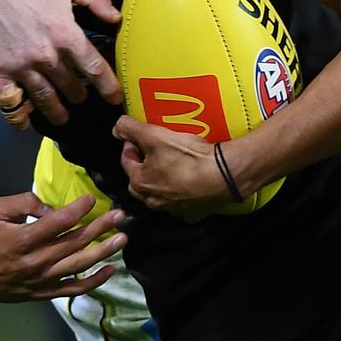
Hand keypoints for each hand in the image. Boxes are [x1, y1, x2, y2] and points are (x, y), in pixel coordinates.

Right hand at [0, 0, 122, 123]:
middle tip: (82, 97)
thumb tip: (116, 18)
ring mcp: (21, 68)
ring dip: (57, 111)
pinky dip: (19, 116)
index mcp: (66, 35)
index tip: (115, 98)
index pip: (94, 69)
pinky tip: (25, 121)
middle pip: (71, 87)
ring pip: (46, 99)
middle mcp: (47, 57)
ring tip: (62, 116)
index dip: (109, 86)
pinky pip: (11, 104)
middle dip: (80, 95)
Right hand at [0, 193, 127, 302]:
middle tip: (120, 215)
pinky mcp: (43, 293)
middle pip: (75, 243)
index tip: (93, 198)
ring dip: (104, 251)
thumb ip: (24, 202)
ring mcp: (41, 280)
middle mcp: (35, 262)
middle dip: (100, 227)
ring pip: (79, 266)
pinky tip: (112, 268)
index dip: (78, 209)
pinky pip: (74, 289)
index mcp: (22, 240)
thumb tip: (52, 206)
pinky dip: (95, 281)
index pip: (58, 222)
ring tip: (122, 238)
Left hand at [115, 116, 232, 221]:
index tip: (143, 135)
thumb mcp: (155, 135)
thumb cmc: (187, 155)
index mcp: (140, 183)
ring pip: (160, 193)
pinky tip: (190, 183)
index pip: (126, 160)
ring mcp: (173, 210)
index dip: (131, 144)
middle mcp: (152, 201)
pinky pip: (182, 203)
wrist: (224, 175)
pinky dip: (182, 194)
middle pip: (140, 180)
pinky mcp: (192, 213)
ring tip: (173, 163)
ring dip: (161, 180)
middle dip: (143, 165)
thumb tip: (116, 127)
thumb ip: (131, 129)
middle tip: (156, 150)